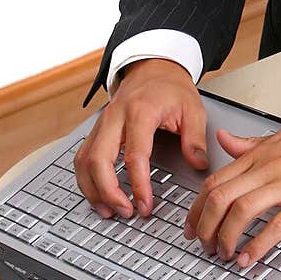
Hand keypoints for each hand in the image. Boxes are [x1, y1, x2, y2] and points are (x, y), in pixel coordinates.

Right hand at [74, 59, 208, 219]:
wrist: (153, 67)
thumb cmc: (171, 88)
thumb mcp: (193, 109)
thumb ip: (195, 139)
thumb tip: (197, 165)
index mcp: (140, 112)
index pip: (135, 155)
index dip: (138, 185)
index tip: (145, 205)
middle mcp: (115, 118)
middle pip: (98, 160)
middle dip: (108, 192)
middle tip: (125, 212)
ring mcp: (102, 124)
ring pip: (84, 161)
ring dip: (92, 189)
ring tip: (108, 210)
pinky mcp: (96, 130)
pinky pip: (82, 158)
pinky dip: (86, 180)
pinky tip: (98, 195)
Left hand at [183, 112, 280, 268]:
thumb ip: (250, 143)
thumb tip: (223, 140)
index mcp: (260, 155)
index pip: (215, 181)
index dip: (198, 207)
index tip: (193, 225)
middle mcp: (269, 169)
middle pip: (221, 197)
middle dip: (205, 226)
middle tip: (204, 245)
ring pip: (242, 210)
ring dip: (226, 237)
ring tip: (224, 254)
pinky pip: (277, 225)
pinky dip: (258, 245)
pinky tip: (250, 258)